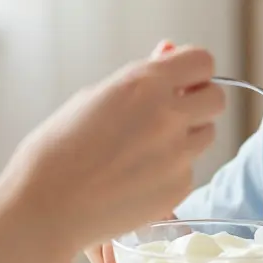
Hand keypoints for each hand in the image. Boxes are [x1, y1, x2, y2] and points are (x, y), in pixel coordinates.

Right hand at [0, 40, 224, 262]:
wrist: (46, 206)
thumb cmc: (57, 149)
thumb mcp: (93, 98)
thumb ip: (140, 80)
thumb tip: (168, 55)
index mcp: (145, 83)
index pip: (203, 61)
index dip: (193, 71)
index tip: (182, 81)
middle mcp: (169, 115)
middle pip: (216, 98)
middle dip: (197, 103)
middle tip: (169, 114)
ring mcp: (178, 153)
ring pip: (206, 134)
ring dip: (187, 136)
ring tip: (146, 150)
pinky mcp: (180, 186)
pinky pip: (189, 169)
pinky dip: (172, 171)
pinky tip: (138, 178)